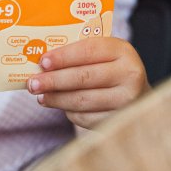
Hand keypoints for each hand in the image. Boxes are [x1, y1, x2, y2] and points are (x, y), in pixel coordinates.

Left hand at [27, 37, 149, 129]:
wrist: (137, 95)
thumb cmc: (110, 70)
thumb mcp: (103, 55)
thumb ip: (79, 55)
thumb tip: (42, 64)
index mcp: (123, 50)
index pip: (89, 50)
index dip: (63, 56)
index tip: (42, 62)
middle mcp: (130, 74)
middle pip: (84, 77)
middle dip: (54, 80)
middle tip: (33, 84)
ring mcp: (127, 99)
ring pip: (83, 100)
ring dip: (57, 99)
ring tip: (41, 97)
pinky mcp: (120, 119)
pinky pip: (87, 118)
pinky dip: (70, 113)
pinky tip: (60, 107)